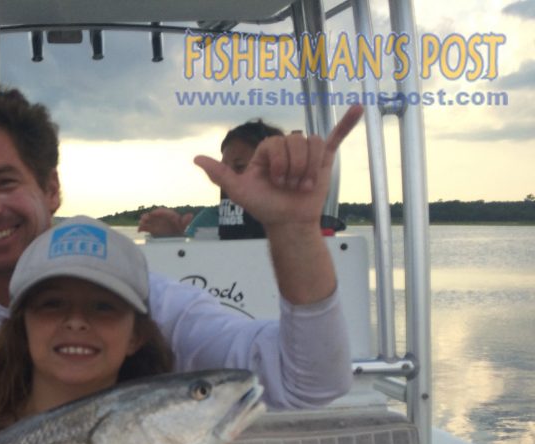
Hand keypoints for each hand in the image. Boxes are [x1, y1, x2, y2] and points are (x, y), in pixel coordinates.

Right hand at [138, 207, 193, 237]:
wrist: (175, 238)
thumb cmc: (179, 230)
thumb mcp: (182, 226)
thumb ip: (185, 221)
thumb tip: (190, 215)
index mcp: (168, 215)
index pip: (162, 211)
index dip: (158, 212)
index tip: (153, 213)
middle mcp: (160, 218)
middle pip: (153, 215)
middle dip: (148, 216)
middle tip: (144, 218)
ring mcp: (155, 223)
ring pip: (148, 220)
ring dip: (143, 221)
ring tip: (141, 223)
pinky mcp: (151, 229)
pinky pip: (145, 227)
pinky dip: (141, 228)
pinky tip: (139, 230)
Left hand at [194, 105, 362, 230]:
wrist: (289, 222)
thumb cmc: (264, 207)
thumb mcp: (240, 191)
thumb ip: (220, 174)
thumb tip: (196, 159)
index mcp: (268, 151)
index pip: (277, 143)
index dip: (279, 163)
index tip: (277, 182)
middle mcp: (287, 148)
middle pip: (297, 142)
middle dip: (294, 168)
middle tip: (291, 187)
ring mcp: (307, 153)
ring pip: (313, 144)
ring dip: (310, 168)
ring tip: (304, 185)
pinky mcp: (324, 159)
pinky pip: (335, 137)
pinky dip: (347, 123)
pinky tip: (359, 109)